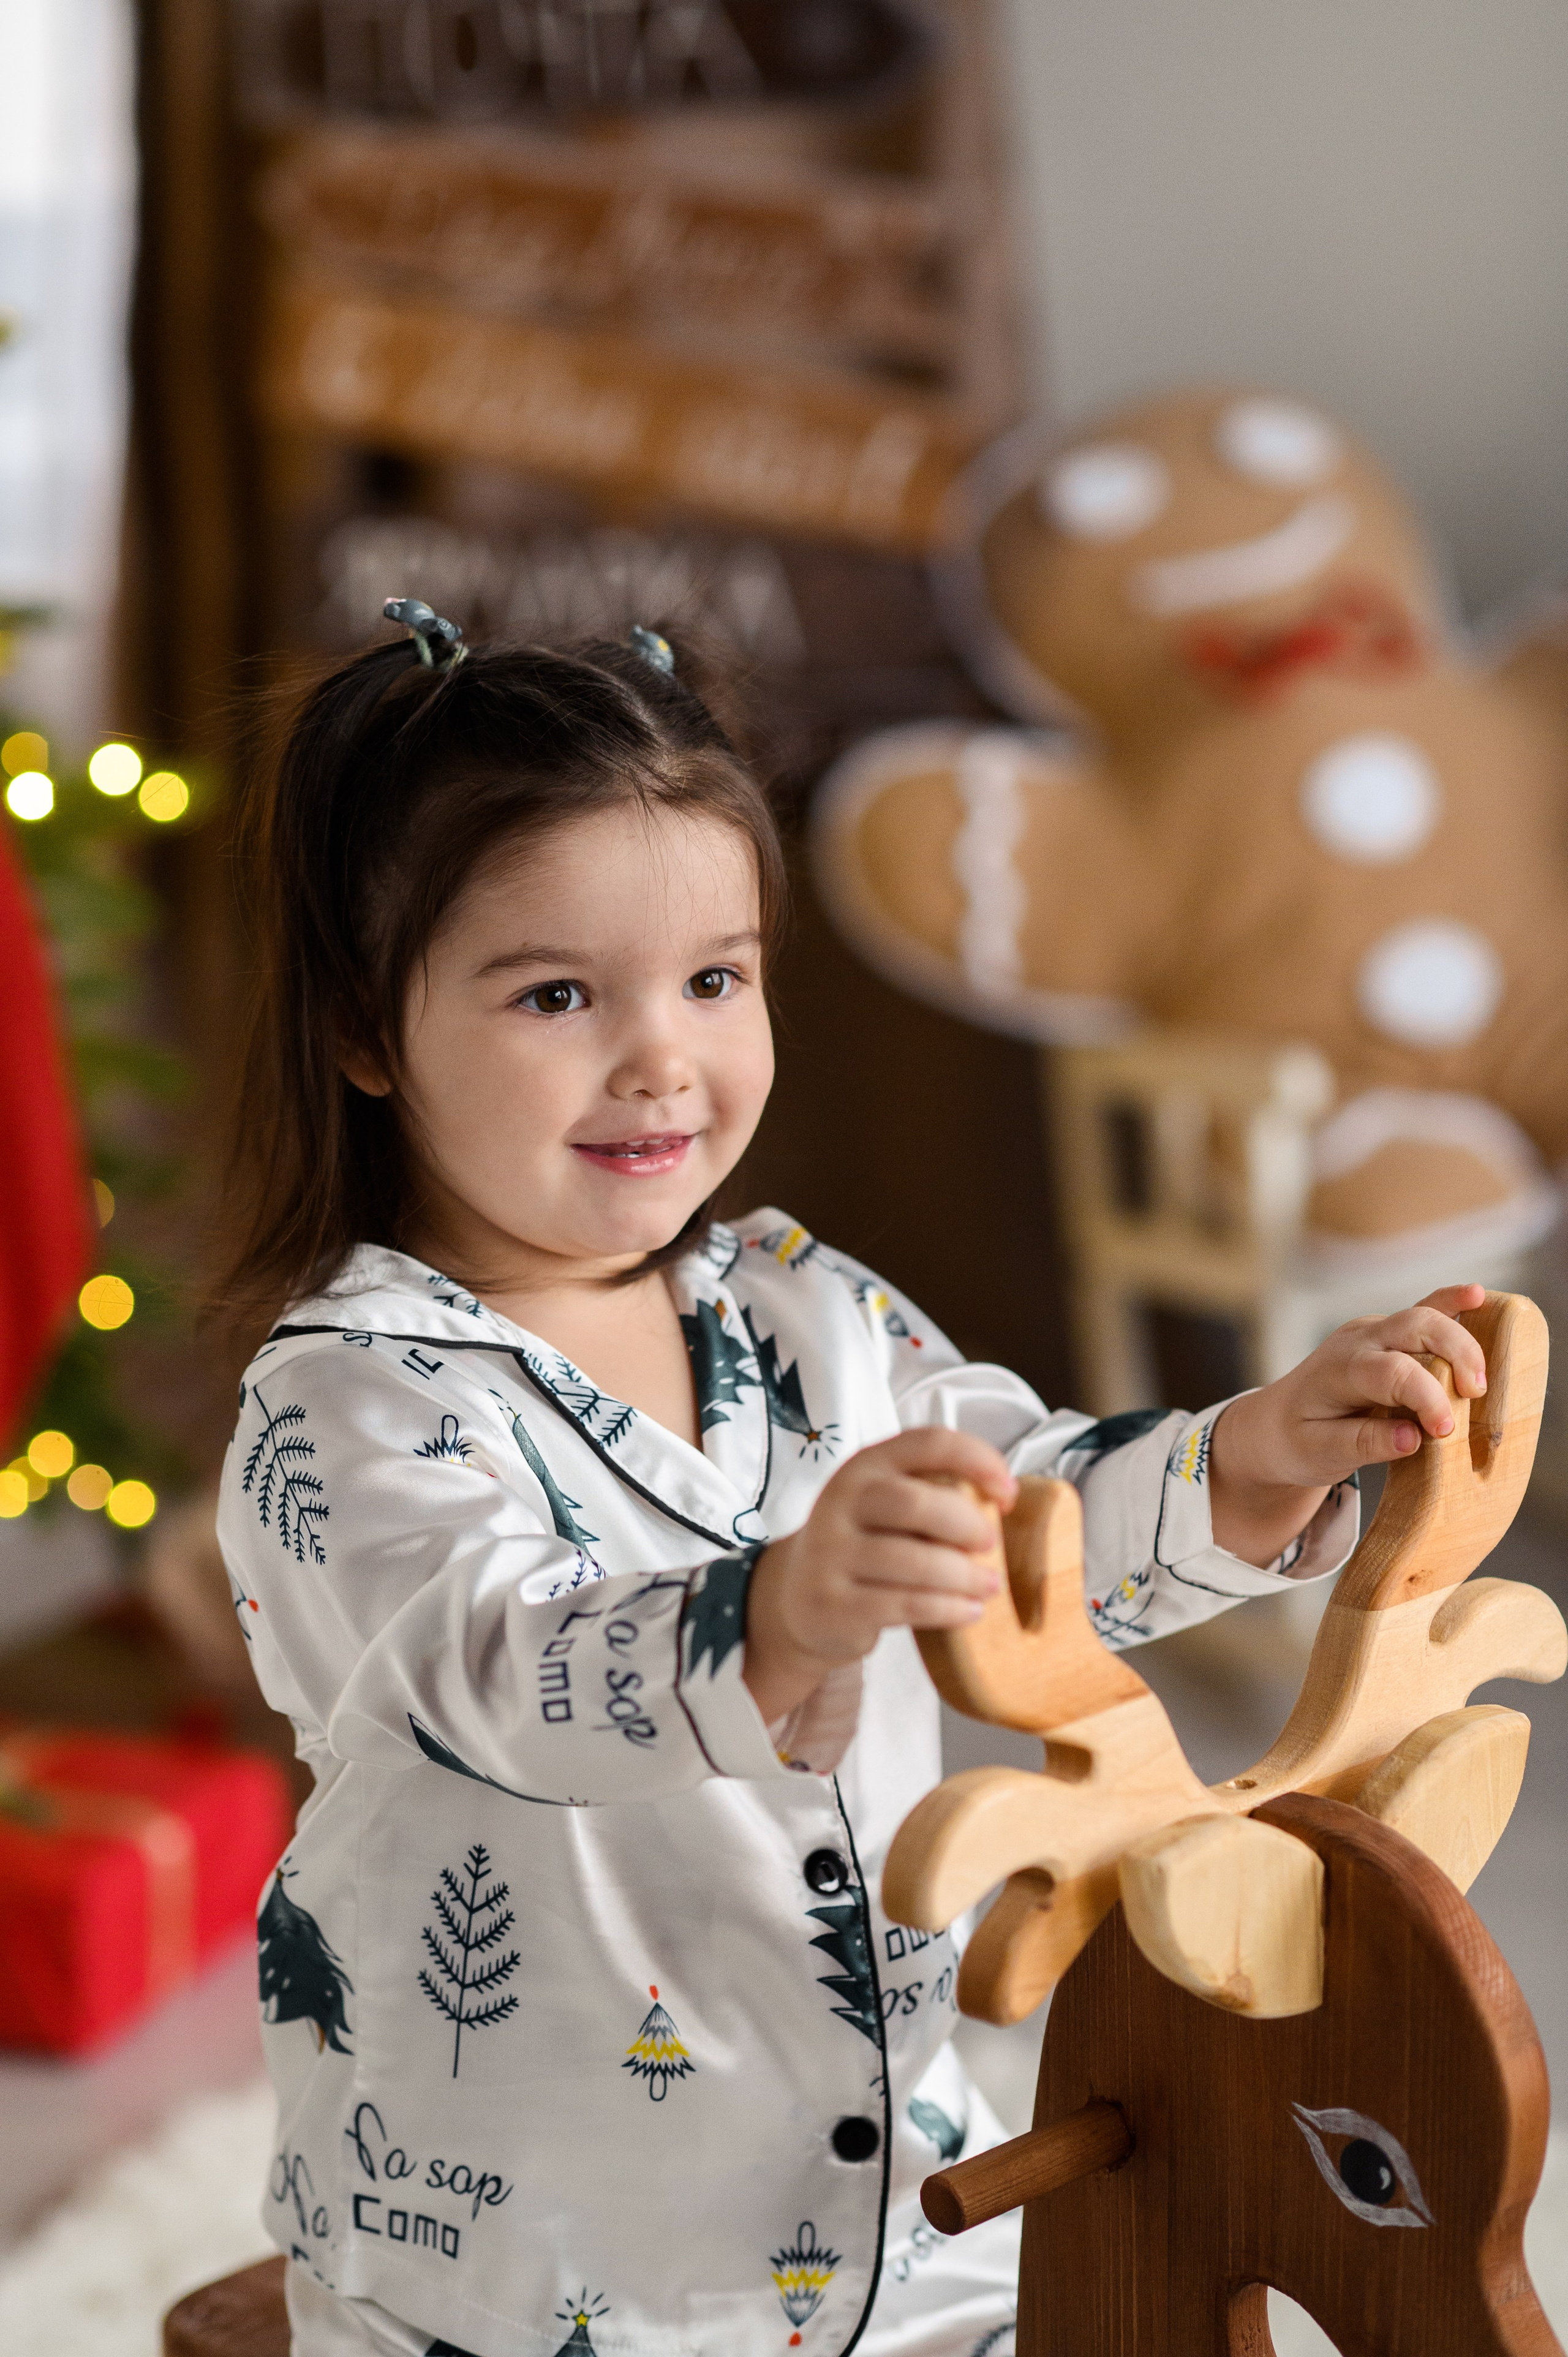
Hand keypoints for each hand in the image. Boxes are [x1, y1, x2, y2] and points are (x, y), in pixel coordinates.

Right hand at [743, 1428, 1016, 1723]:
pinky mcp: (834, 1603)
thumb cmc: (863, 1545)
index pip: (928, 1443)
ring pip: (914, 1561)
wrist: (795, 1598)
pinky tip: (969, 1612)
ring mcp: (831, 1553)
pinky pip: (905, 1604)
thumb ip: (929, 1494)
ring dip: (964, 1575)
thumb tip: (1002, 1500)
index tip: (1008, 1492)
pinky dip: (948, 1609)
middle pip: (916, 1503)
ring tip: (988, 1585)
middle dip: (967, 1524)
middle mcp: (842, 1501)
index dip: (978, 1460)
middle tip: (990, 1544)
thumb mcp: (884, 1506)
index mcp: (865, 1466)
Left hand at [1209, 1283, 1487, 1566]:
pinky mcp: (1388, 1335)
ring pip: (1424, 1316)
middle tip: (1475, 1395)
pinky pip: (1423, 1311)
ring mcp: (1374, 1332)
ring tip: (1480, 1380)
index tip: (1444, 1432)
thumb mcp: (1320, 1454)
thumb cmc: (1296, 1441)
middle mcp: (1358, 1341)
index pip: (1393, 1372)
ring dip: (1460, 1340)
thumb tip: (1413, 1437)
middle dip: (1455, 1354)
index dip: (1427, 1398)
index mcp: (1339, 1370)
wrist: (1272, 1423)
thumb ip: (1365, 1444)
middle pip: (1416, 1327)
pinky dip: (1450, 1304)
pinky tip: (1476, 1296)